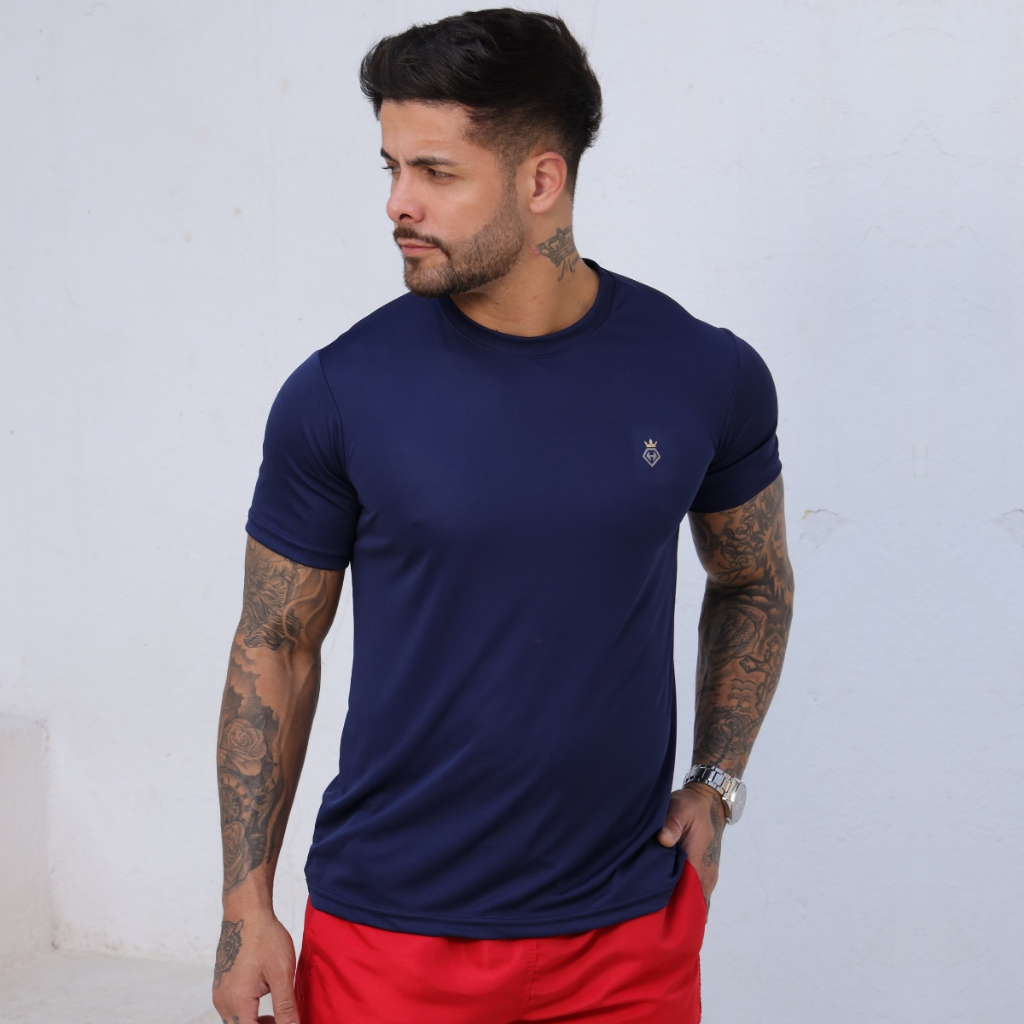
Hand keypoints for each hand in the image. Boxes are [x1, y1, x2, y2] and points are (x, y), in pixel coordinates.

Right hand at [212, 908, 298, 1023]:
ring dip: (254, 1023)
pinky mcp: (221, 985)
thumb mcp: (282, 973)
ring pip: (235, 1021)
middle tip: (283, 1021)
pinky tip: (264, 1001)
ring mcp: (219, 993)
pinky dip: (246, 1013)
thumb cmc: (264, 937)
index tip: (284, 1023)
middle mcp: (223, 1001)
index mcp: (238, 1002)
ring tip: (276, 1015)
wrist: (246, 912)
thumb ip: (285, 1007)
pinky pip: (231, 1010)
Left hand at [657, 783, 725, 910]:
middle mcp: (705, 877)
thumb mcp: (681, 809)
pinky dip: (679, 899)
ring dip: (675, 908)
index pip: (690, 902)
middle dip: (672, 915)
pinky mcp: (699, 872)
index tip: (654, 920)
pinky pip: (691, 893)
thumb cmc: (692, 807)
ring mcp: (704, 876)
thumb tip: (663, 839)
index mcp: (701, 866)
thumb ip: (672, 823)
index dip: (673, 913)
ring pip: (690, 902)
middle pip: (690, 907)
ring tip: (651, 915)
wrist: (707, 803)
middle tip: (647, 922)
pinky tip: (661, 902)